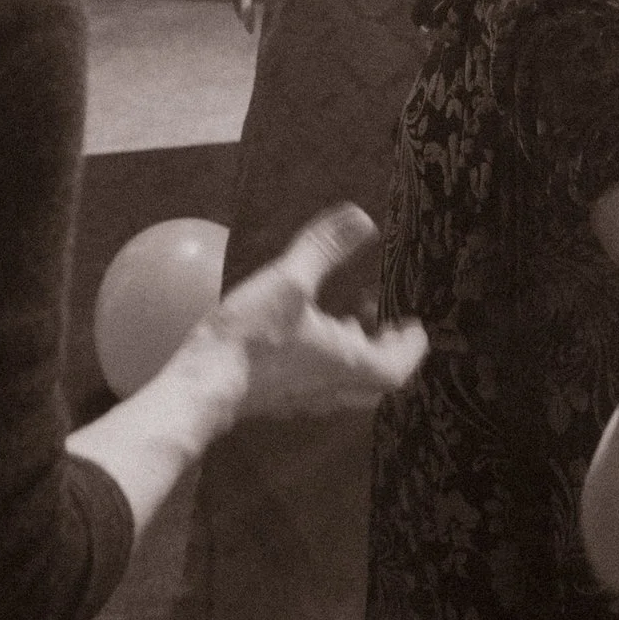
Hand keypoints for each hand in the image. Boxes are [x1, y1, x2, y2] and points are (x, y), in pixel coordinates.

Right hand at [194, 204, 426, 425]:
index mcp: (347, 364)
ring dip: (357, 356)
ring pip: (347, 386)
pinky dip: (329, 364)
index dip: (411, 349)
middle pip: (376, 382)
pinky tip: (306, 339)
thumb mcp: (290, 281)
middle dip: (386, 351)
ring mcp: (306, 401)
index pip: (398, 367)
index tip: (415, 327)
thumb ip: (325, 247)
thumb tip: (362, 217)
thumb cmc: (253, 336)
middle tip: (386, 324)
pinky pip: (321, 387)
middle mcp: (333, 389)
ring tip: (348, 323)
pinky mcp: (280, 402)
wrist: (202, 384)